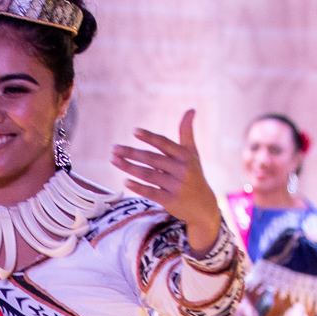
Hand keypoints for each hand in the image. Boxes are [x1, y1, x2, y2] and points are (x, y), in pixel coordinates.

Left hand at [111, 109, 221, 252]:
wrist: (203, 206)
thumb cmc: (194, 174)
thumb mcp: (193, 153)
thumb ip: (187, 132)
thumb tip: (191, 109)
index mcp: (185, 156)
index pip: (164, 143)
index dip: (149, 137)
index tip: (134, 131)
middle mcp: (181, 170)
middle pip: (151, 159)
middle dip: (130, 153)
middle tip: (113, 148)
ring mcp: (175, 186)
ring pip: (148, 175)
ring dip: (129, 167)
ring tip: (113, 160)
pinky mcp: (170, 200)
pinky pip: (150, 192)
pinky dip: (137, 187)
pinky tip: (125, 181)